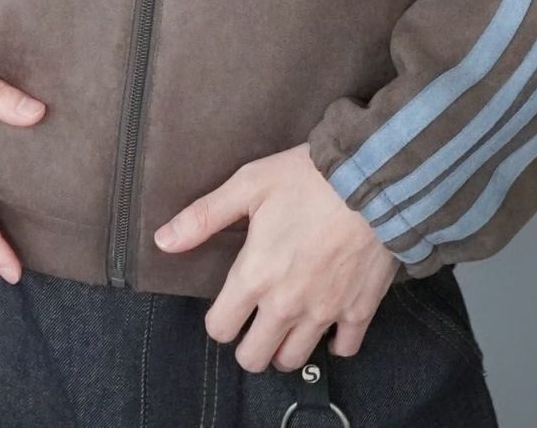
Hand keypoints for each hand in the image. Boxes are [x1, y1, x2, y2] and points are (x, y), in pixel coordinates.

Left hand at [153, 144, 400, 371]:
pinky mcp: (359, 309)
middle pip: (253, 358)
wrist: (373, 178)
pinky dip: (334, 341)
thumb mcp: (249, 184)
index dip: (219, 319)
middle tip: (255, 319)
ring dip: (286, 346)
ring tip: (287, 321)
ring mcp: (325, 312)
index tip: (228, 303)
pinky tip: (327, 318)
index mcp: (255, 277)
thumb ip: (204, 216)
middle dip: (248, 343)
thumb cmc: (308, 177)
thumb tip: (163, 241)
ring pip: (293, 360)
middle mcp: (286, 305)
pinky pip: (344, 349)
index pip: (220, 329)